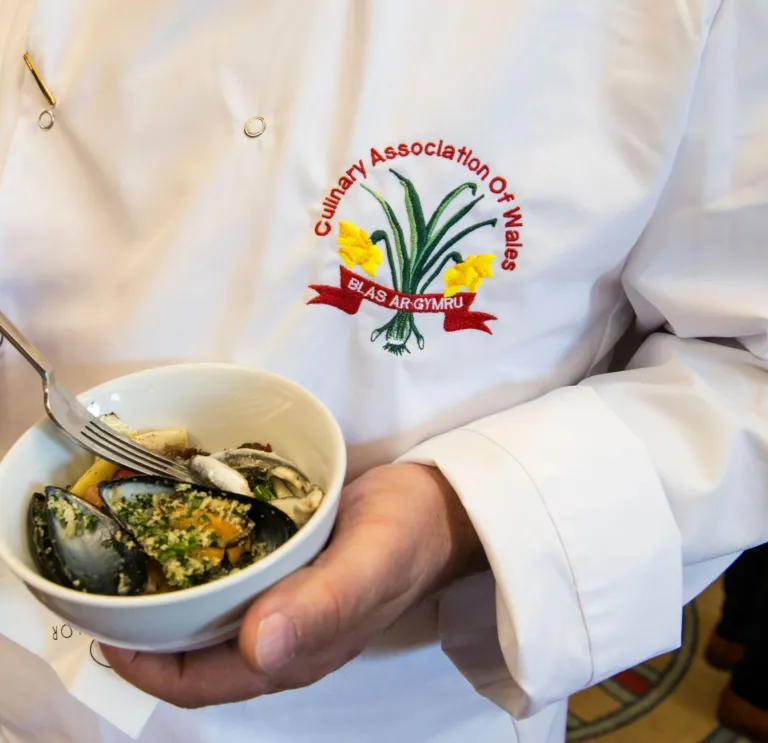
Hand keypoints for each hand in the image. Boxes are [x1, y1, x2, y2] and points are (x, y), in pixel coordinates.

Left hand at [101, 463, 486, 707]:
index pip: (200, 682)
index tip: (103, 624)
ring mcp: (285, 606)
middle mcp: (281, 638)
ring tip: (131, 554)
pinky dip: (199, 566)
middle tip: (107, 579)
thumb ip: (322, 605)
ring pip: (209, 620)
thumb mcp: (370, 562)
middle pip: (194, 654)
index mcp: (295, 652)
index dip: (145, 666)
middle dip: (145, 630)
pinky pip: (231, 583)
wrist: (441, 507)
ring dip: (167, 597)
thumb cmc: (408, 534)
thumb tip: (256, 649)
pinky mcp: (290, 573)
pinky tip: (183, 530)